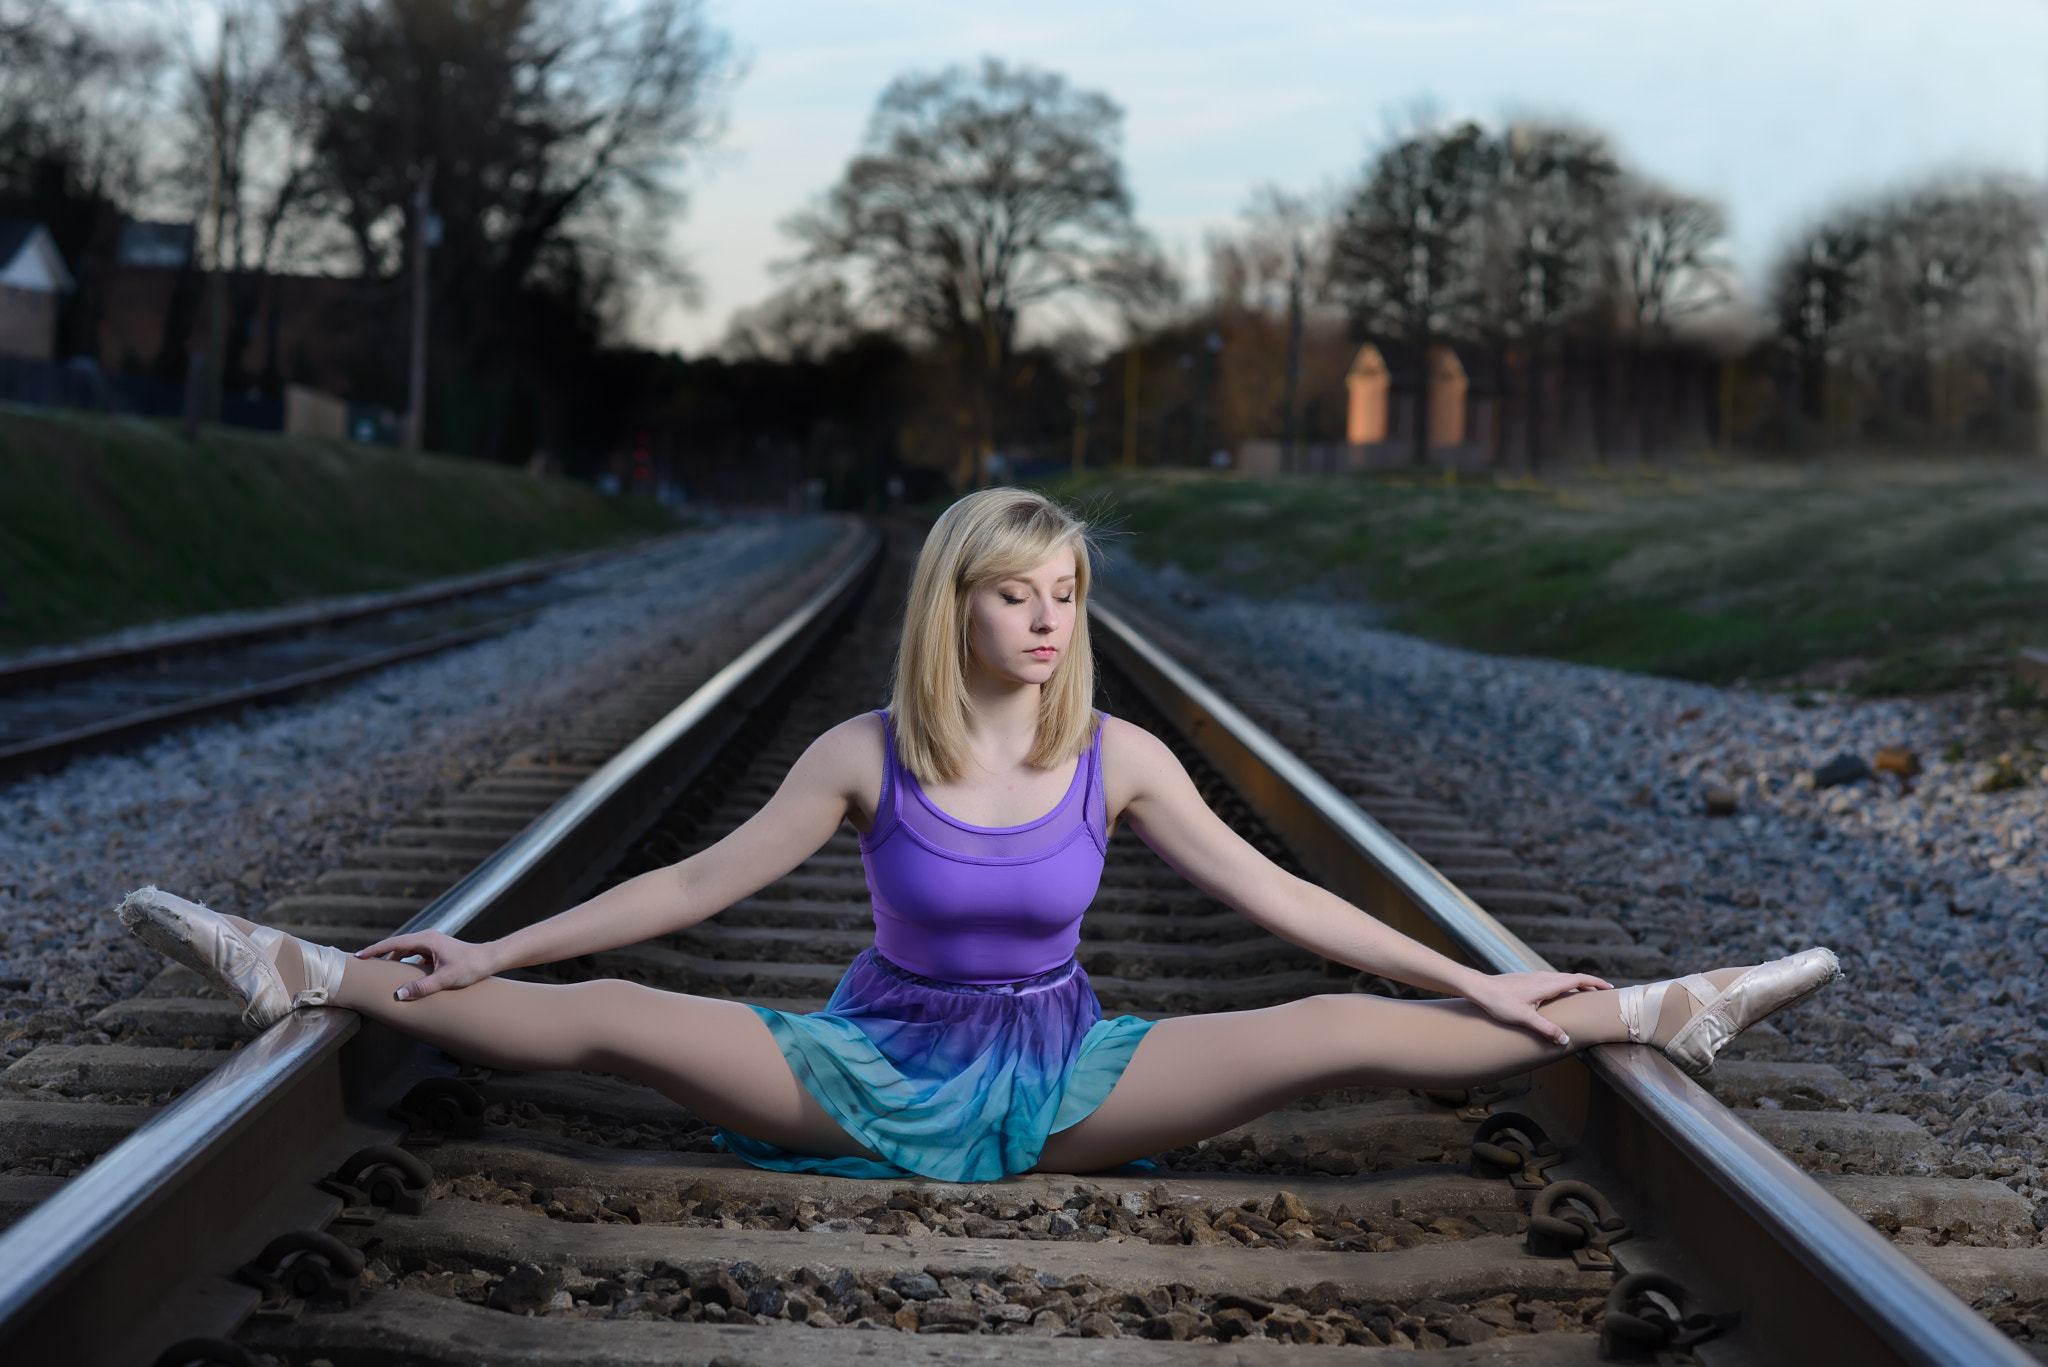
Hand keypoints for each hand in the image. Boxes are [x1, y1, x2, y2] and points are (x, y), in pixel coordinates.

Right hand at [355, 930, 496, 1000]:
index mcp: (426, 939)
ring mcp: (432, 944)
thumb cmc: (471, 967)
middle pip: (397, 945)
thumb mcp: (446, 979)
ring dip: (392, 958)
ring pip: (406, 950)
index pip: (394, 943)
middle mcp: (427, 938)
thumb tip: (399, 995)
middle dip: (380, 954)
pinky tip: (400, 973)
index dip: (375, 950)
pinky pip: (414, 955)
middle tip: (362, 964)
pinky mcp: (437, 950)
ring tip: (377, 970)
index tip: (359, 956)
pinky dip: (404, 962)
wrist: (490, 959)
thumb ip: (422, 987)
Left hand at [1461, 970, 1611, 1045]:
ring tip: (1585, 997)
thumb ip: (1546, 1029)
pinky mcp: (1527, 980)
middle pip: (1572, 979)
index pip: (1578, 980)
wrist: (1478, 988)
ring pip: (1561, 980)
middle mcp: (1543, 977)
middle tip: (1602, 995)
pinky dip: (1563, 987)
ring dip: (1576, 986)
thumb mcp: (1524, 1018)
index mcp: (1547, 984)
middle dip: (1589, 985)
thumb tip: (1565, 1040)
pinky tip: (1558, 998)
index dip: (1595, 983)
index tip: (1609, 988)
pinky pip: (1551, 982)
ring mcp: (1534, 977)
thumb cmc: (1498, 1002)